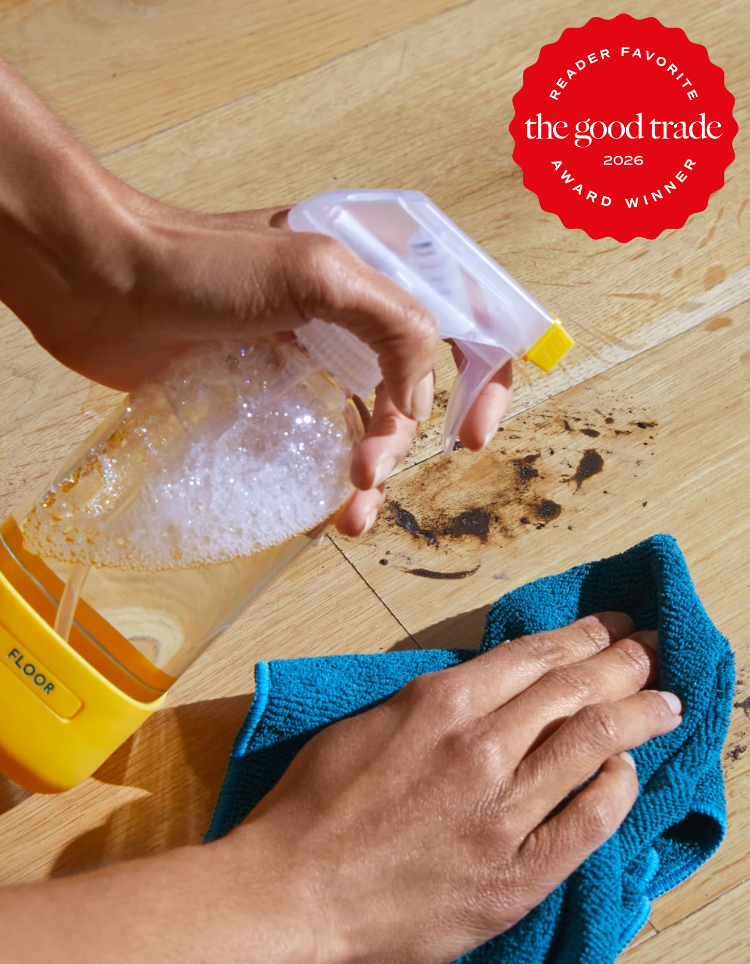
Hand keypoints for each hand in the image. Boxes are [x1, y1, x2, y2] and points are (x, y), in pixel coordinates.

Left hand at [27, 193, 512, 536]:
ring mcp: (308, 354)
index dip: (484, 380)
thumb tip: (417, 405)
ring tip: (346, 519)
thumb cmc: (201, 264)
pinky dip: (321, 480)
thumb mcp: (315, 273)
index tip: (471, 437)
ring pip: (365, 424)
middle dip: (402, 443)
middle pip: (414, 390)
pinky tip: (314, 514)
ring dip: (369, 475)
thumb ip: (391, 325)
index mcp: (376, 270)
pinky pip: (314, 441)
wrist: (101, 282)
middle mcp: (351, 313)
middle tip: (365, 477)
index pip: (465, 320)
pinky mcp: (267, 391)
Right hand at [231, 613, 680, 963]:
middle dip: (623, 662)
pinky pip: (586, 824)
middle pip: (574, 690)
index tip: (611, 627)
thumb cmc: (309, 810)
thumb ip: (428, 705)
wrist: (286, 899)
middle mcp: (480, 747)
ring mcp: (501, 813)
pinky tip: (628, 774)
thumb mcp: (364, 726)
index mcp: (440, 703)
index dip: (582, 637)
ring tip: (664, 701)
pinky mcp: (513, 877)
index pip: (533, 656)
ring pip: (591, 745)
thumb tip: (478, 690)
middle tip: (652, 648)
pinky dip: (616, 791)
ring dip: (636, 716)